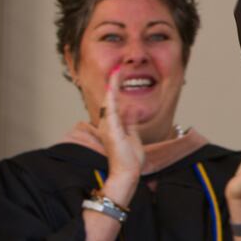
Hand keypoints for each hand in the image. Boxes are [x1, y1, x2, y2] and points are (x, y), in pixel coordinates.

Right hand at [94, 67, 144, 197]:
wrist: (127, 172)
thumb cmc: (129, 158)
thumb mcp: (133, 135)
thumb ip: (131, 122)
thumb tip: (133, 109)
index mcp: (113, 126)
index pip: (113, 103)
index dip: (115, 89)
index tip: (119, 76)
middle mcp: (107, 124)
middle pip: (109, 99)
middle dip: (113, 83)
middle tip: (118, 68)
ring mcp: (108, 126)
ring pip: (109, 101)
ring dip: (113, 86)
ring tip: (117, 71)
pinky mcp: (112, 129)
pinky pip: (111, 109)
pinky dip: (112, 96)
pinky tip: (113, 86)